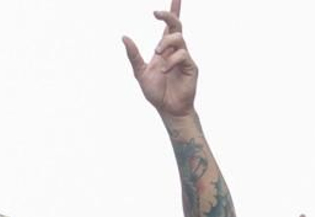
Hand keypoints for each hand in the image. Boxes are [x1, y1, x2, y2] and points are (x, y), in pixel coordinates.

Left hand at [123, 0, 196, 119]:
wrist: (168, 109)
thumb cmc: (156, 92)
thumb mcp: (140, 72)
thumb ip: (133, 55)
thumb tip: (124, 37)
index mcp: (164, 49)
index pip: (169, 26)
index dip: (174, 9)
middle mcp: (175, 50)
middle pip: (176, 25)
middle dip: (168, 15)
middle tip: (155, 13)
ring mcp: (184, 58)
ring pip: (179, 38)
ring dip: (165, 43)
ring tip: (157, 54)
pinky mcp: (191, 67)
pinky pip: (182, 56)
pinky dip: (171, 61)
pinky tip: (165, 71)